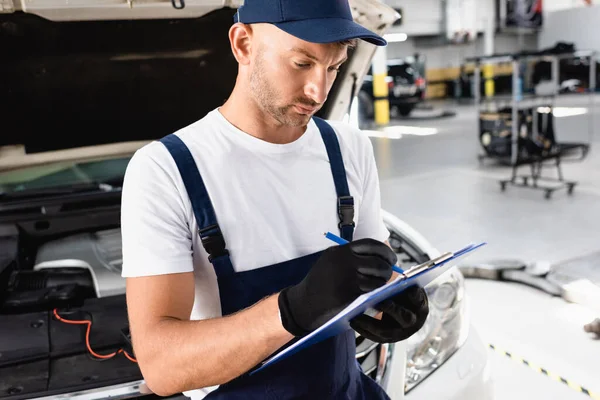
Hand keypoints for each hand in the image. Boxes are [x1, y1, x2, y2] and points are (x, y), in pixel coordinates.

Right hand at [278, 239, 396, 335]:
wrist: (304, 304)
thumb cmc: (319, 284)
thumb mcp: (331, 262)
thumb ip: (351, 257)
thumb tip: (381, 258)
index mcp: (340, 251)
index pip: (370, 244)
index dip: (385, 251)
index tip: (391, 259)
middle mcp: (344, 261)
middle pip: (378, 261)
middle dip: (388, 268)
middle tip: (389, 274)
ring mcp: (348, 277)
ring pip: (379, 277)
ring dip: (384, 282)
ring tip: (381, 285)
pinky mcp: (351, 293)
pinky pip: (373, 291)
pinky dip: (379, 293)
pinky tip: (377, 295)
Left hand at [349, 285, 428, 342]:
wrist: (401, 309)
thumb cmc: (401, 294)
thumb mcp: (404, 287)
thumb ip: (401, 284)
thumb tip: (396, 279)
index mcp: (421, 306)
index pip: (419, 300)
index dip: (415, 295)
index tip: (409, 288)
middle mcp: (414, 323)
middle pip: (405, 318)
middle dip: (391, 309)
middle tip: (376, 302)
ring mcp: (402, 334)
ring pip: (386, 332)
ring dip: (369, 324)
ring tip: (354, 317)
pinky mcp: (389, 339)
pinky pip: (376, 338)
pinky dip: (363, 330)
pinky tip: (352, 322)